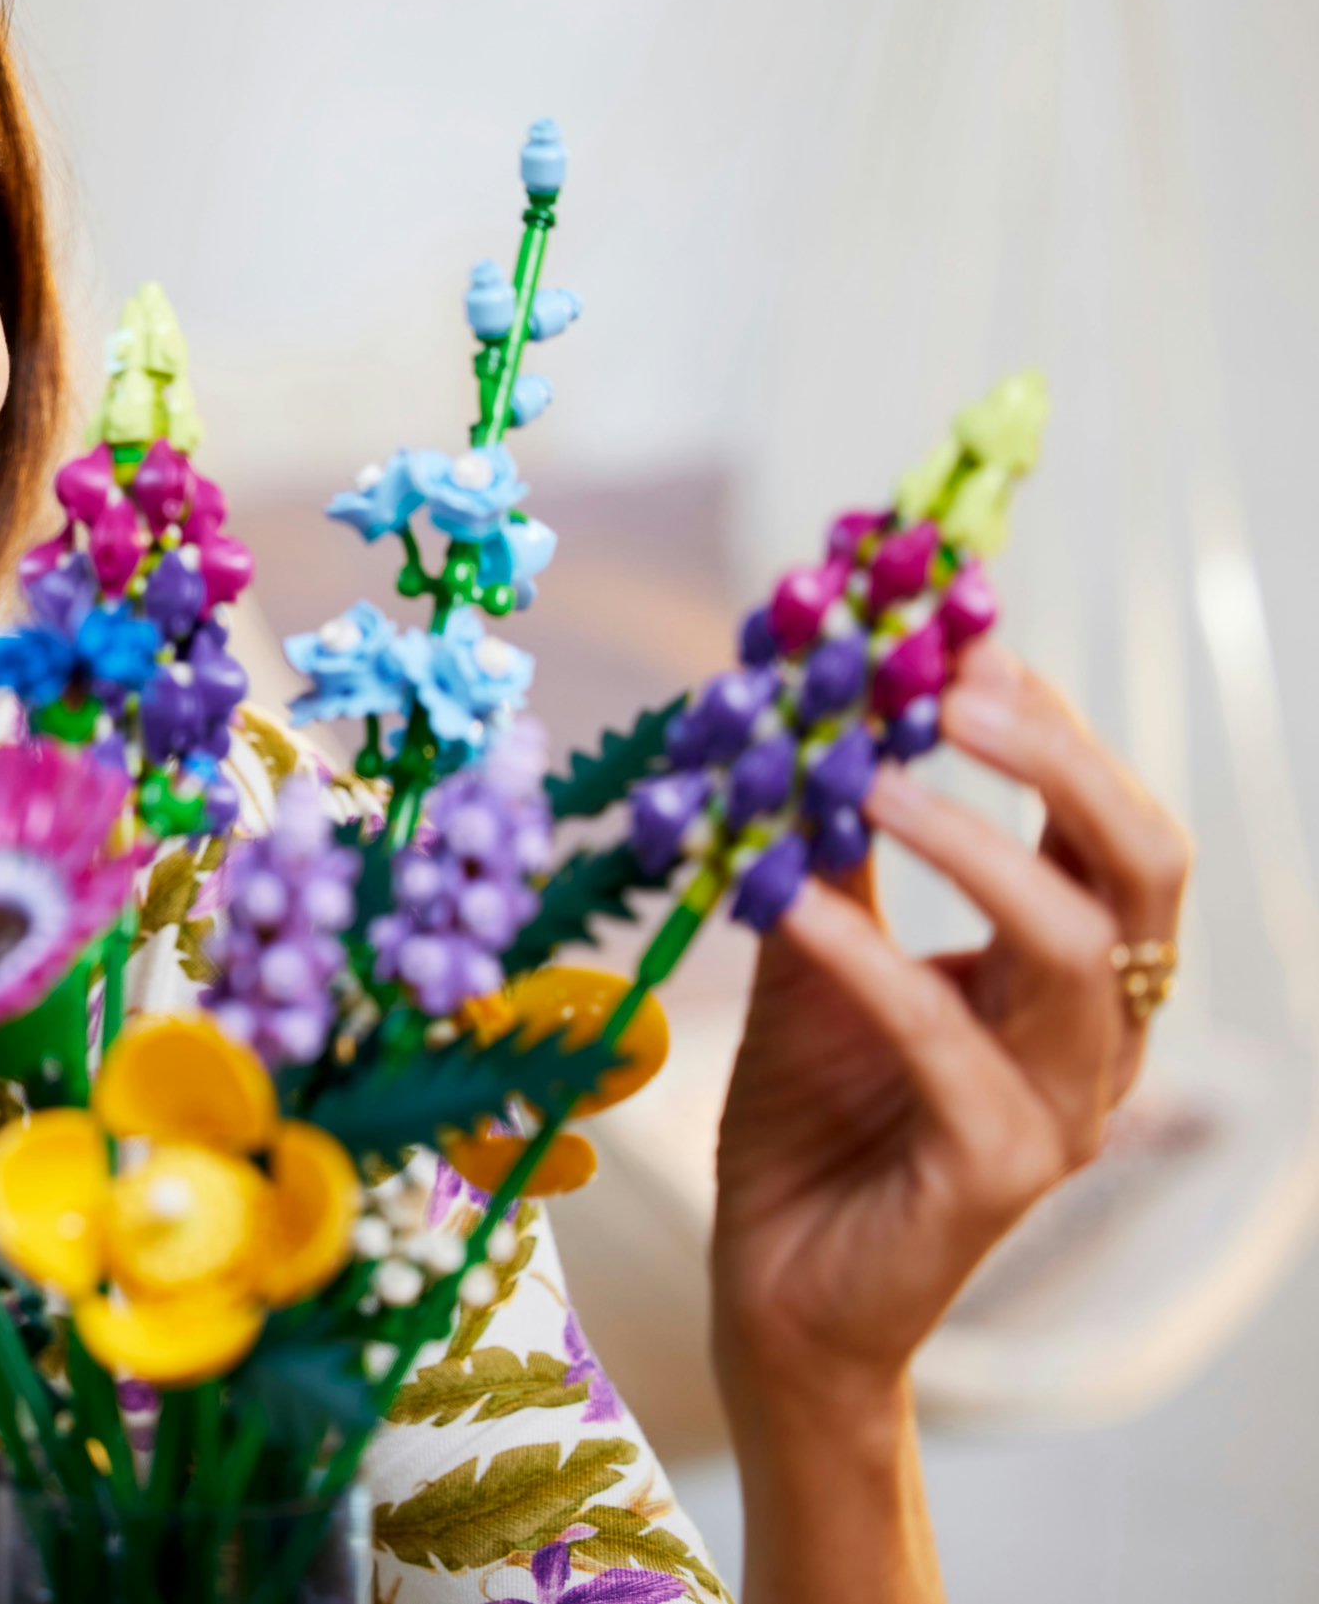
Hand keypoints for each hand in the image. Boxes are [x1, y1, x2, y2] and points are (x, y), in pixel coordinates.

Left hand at [707, 645, 1189, 1598]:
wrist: (777, 1291)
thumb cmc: (810, 1117)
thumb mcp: (819, 947)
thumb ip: (832, 842)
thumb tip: (807, 699)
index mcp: (1074, 973)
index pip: (1106, 818)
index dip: (1042, 716)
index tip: (949, 627)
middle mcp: (1096, 1034)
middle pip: (1141, 864)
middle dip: (1056, 757)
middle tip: (949, 684)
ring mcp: (1062, 1107)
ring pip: (1070, 945)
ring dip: (966, 841)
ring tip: (861, 773)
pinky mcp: (996, 1171)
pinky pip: (944, 1037)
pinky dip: (865, 951)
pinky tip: (784, 896)